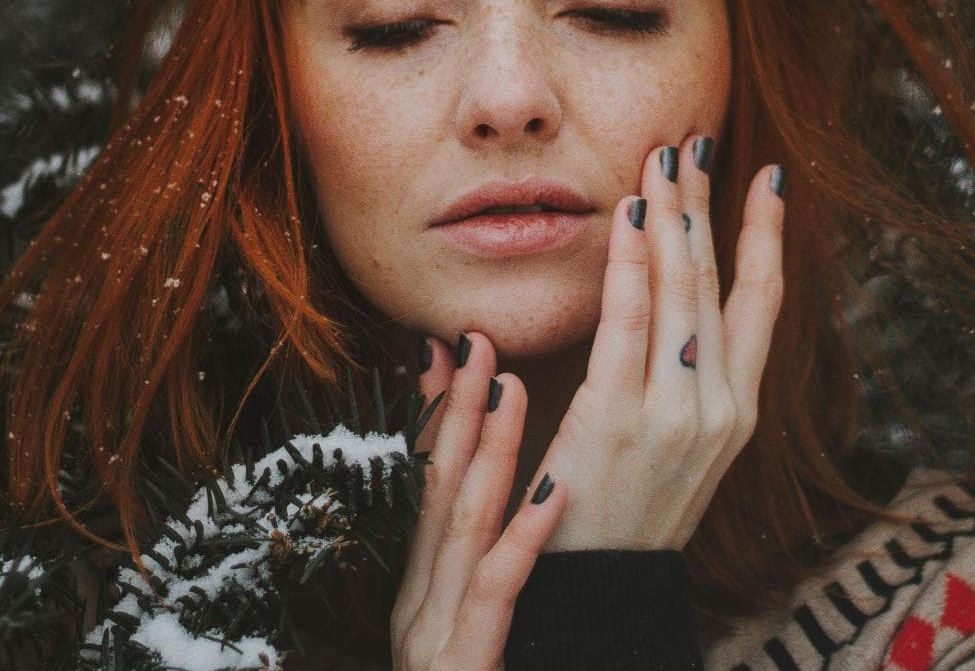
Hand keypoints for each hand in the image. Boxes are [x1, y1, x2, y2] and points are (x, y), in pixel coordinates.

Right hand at [392, 333, 566, 670]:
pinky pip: (496, 592)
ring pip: (463, 524)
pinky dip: (522, 538)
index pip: (429, 486)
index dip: (436, 416)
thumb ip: (467, 576)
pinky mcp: (465, 664)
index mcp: (421, 589)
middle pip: (439, 488)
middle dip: (455, 408)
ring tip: (510, 385)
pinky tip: (554, 491)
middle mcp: (421, 601)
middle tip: (474, 337)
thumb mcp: (456, 633)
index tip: (445, 346)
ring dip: (487, 450)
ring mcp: (437, 630)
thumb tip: (475, 504)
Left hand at [536, 136, 785, 550]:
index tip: (769, 177)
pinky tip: (627, 215)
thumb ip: (683, 384)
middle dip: (703, 205)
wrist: (600, 593)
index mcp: (740, 412)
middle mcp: (721, 407)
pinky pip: (629, 322)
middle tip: (691, 142)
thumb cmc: (625, 514)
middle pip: (717, 282)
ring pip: (680, 292)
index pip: (764, 303)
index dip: (767, 236)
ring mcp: (677, 412)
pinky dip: (630, 263)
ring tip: (662, 159)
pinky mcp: (623, 418)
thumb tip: (679, 320)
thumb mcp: (678, 451)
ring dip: (670, 216)